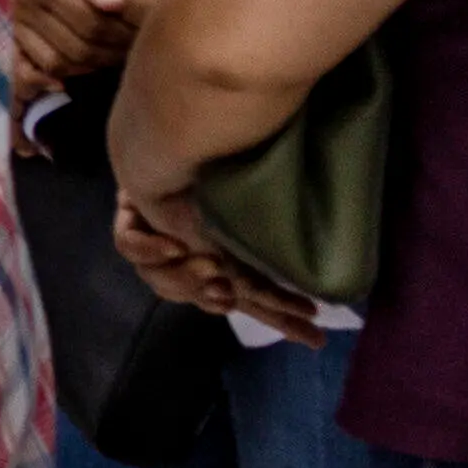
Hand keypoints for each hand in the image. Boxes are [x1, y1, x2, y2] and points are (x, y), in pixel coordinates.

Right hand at [4, 0, 130, 98]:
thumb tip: (113, 5)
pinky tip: (83, 66)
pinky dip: (63, 75)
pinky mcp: (11, 40)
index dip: (118, 29)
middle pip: (76, 45)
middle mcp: (18, 2)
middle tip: (130, 44)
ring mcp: (13, 24)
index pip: (88, 19)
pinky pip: (37, 71)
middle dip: (110, 50)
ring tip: (113, 52)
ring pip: (59, 63)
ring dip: (93, 64)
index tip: (137, 27)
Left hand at [111, 183, 327, 336]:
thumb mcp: (257, 212)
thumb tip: (337, 257)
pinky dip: (151, 249)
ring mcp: (158, 243)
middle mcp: (191, 258)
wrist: (170, 130)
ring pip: (162, 282)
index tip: (317, 336)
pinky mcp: (133, 222)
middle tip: (229, 291)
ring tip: (209, 266)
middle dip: (215, 300)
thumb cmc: (222, 168)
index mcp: (229, 259)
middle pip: (203, 298)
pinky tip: (173, 242)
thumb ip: (282, 244)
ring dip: (186, 279)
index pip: (254, 301)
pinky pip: (131, 248)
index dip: (281, 320)